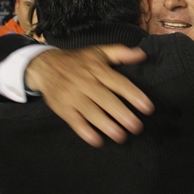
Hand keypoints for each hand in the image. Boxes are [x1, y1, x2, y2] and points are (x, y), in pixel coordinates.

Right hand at [25, 44, 153, 147]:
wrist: (45, 66)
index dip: (134, 95)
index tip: (148, 108)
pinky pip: (75, 121)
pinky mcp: (63, 108)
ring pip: (92, 112)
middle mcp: (86, 82)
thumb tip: (142, 54)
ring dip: (107, 126)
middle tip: (137, 127)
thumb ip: (121, 53)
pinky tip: (97, 141)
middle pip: (107, 100)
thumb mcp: (99, 52)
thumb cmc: (78, 61)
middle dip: (123, 115)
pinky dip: (85, 132)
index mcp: (98, 69)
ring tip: (121, 136)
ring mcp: (73, 96)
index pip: (119, 83)